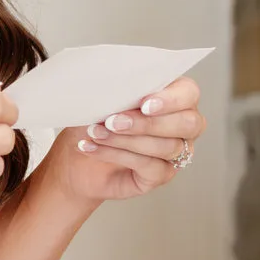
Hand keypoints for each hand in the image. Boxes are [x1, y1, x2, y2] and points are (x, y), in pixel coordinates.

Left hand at [48, 76, 203, 203]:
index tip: (144, 104)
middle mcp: (181, 125)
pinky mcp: (160, 175)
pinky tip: (93, 147)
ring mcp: (174, 153)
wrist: (70, 156)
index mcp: (172, 96)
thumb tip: (117, 84)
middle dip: (149, 123)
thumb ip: (117, 89)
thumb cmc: (90, 119)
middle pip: (188, 123)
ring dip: (126, 139)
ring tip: (95, 132)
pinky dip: (118, 155)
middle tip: (113, 122)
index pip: (189, 93)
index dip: (171, 99)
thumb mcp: (100, 99)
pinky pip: (151, 167)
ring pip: (168, 147)